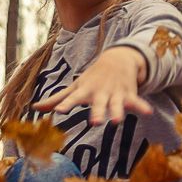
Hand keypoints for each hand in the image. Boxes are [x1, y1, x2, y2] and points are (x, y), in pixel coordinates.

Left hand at [32, 45, 151, 125]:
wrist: (117, 58)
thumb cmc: (92, 78)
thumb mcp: (75, 87)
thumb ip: (56, 98)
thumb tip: (34, 108)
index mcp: (84, 92)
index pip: (73, 99)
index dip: (65, 104)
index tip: (59, 111)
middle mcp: (99, 93)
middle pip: (97, 104)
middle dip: (97, 113)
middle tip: (95, 123)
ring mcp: (114, 93)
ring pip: (116, 105)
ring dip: (117, 111)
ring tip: (117, 121)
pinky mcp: (128, 94)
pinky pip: (135, 101)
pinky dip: (141, 106)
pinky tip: (147, 112)